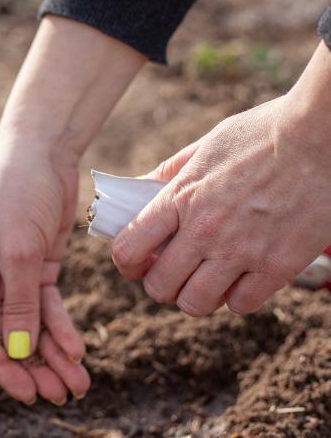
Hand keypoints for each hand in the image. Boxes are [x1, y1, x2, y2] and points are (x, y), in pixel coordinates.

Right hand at [0, 140, 88, 403]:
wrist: (43, 150)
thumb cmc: (16, 191)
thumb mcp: (19, 250)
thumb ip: (19, 303)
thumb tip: (19, 353)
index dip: (1, 367)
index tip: (27, 392)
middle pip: (6, 335)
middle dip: (33, 366)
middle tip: (59, 394)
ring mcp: (11, 275)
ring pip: (30, 326)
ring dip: (52, 354)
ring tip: (76, 382)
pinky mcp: (38, 267)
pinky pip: (48, 307)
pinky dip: (62, 328)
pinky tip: (77, 350)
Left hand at [113, 89, 330, 315]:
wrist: (324, 134)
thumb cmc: (265, 133)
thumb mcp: (206, 146)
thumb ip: (169, 174)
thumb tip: (136, 191)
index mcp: (181, 197)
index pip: (129, 247)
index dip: (126, 261)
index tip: (135, 259)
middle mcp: (205, 229)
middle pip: (158, 286)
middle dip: (159, 284)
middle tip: (171, 273)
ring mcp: (242, 251)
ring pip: (195, 304)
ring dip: (194, 296)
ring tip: (204, 279)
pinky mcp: (278, 266)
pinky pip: (241, 305)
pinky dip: (237, 298)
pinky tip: (241, 278)